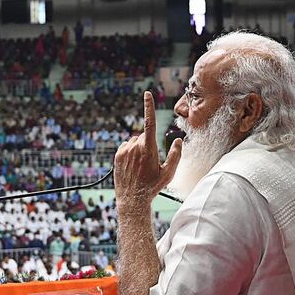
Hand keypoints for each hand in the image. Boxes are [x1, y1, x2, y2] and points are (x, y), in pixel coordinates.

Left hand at [114, 91, 182, 210]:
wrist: (133, 199)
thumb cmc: (152, 187)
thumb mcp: (169, 173)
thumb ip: (175, 155)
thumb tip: (177, 141)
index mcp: (149, 148)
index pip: (150, 122)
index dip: (149, 107)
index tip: (147, 94)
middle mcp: (135, 147)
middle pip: (145, 136)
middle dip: (148, 144)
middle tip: (150, 162)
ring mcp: (124, 151)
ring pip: (135, 142)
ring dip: (139, 148)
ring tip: (140, 166)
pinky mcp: (117, 155)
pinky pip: (126, 147)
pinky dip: (130, 152)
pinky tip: (132, 166)